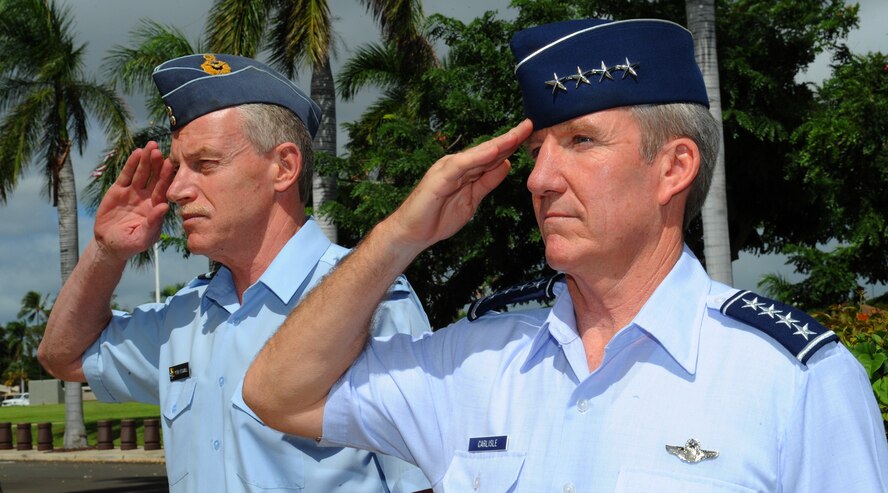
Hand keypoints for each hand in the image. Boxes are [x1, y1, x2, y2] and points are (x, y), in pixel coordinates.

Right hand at [93, 141, 174, 260]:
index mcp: (156, 208)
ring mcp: (133, 192)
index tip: (169, 164)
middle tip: (159, 150)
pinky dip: (131, 164)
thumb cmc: (130, 244)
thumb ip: (153, 223)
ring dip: (146, 160)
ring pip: (141, 173)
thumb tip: (164, 208)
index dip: (166, 177)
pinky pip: (126, 175)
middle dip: (157, 164)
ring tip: (150, 146)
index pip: (163, 190)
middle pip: (154, 178)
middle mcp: (147, 197)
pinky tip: (137, 153)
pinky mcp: (119, 190)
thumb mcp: (142, 237)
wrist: (109, 245)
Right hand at [389, 119, 532, 249]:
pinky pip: (462, 165)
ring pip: (477, 154)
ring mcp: (448, 169)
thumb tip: (506, 164)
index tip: (529, 134)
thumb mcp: (472, 199)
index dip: (510, 145)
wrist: (413, 233)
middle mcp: (457, 164)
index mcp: (466, 170)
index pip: (492, 155)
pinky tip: (494, 150)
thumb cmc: (438, 217)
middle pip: (487, 149)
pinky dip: (478, 157)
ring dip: (497, 144)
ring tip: (516, 134)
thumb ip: (487, 182)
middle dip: (508, 138)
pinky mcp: (440, 178)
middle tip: (529, 125)